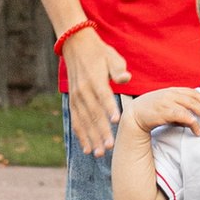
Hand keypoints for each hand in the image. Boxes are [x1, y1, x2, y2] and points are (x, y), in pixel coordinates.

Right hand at [64, 28, 132, 155]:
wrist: (75, 45)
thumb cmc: (99, 53)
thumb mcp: (112, 56)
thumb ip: (118, 69)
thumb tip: (126, 78)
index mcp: (95, 79)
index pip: (103, 96)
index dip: (110, 108)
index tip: (117, 121)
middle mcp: (83, 91)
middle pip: (93, 114)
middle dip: (101, 132)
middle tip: (109, 147)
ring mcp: (76, 98)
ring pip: (84, 121)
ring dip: (91, 138)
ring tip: (98, 153)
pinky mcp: (73, 101)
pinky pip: (76, 121)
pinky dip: (80, 135)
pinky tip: (86, 148)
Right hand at [122, 83, 199, 132]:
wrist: (134, 115)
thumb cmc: (151, 111)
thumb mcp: (167, 107)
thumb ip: (179, 110)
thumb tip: (194, 118)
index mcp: (172, 90)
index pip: (192, 92)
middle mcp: (170, 94)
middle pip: (193, 99)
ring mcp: (167, 101)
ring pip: (189, 106)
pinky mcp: (163, 111)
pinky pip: (181, 115)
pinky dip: (190, 121)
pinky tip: (195, 127)